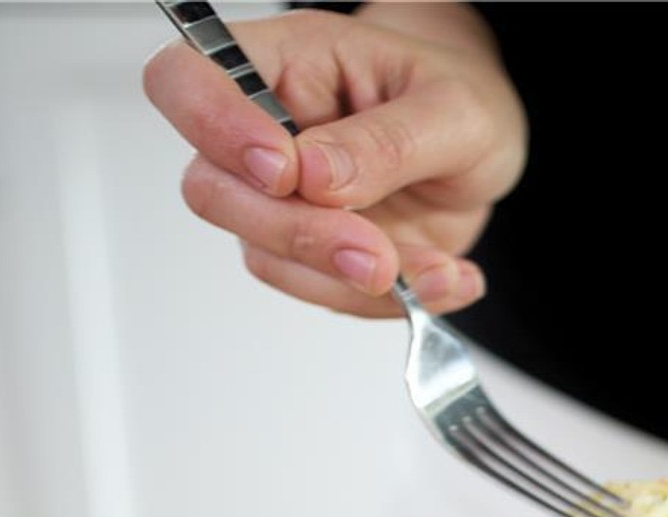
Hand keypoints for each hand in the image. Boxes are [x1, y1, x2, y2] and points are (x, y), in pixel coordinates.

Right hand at [142, 3, 526, 316]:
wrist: (482, 152)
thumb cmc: (456, 103)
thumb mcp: (453, 112)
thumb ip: (385, 142)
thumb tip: (315, 177)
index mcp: (283, 64)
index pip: (184, 80)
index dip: (212, 127)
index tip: (285, 172)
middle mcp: (263, 134)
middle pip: (214, 192)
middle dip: (298, 234)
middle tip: (376, 255)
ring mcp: (280, 202)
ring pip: (267, 257)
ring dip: (352, 282)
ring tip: (438, 270)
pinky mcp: (311, 254)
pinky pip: (324, 293)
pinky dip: (386, 302)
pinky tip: (443, 279)